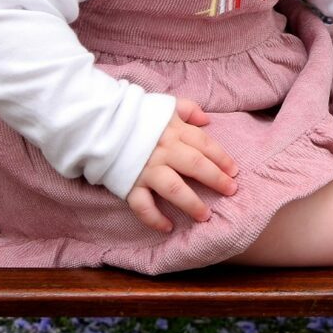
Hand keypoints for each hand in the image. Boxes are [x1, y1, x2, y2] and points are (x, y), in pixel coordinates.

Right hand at [126, 99, 238, 233]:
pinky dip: (154, 219)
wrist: (98, 123)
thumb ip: (187, 109)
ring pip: (174, 189)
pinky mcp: (129, 184)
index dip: (222, 158)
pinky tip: (168, 227)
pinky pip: (143, 206)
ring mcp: (146, 169)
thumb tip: (207, 120)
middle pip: (196, 166)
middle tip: (231, 191)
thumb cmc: (135, 116)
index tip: (234, 171)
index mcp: (173, 131)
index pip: (204, 144)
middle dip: (216, 180)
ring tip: (206, 216)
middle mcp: (163, 151)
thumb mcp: (164, 105)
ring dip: (192, 204)